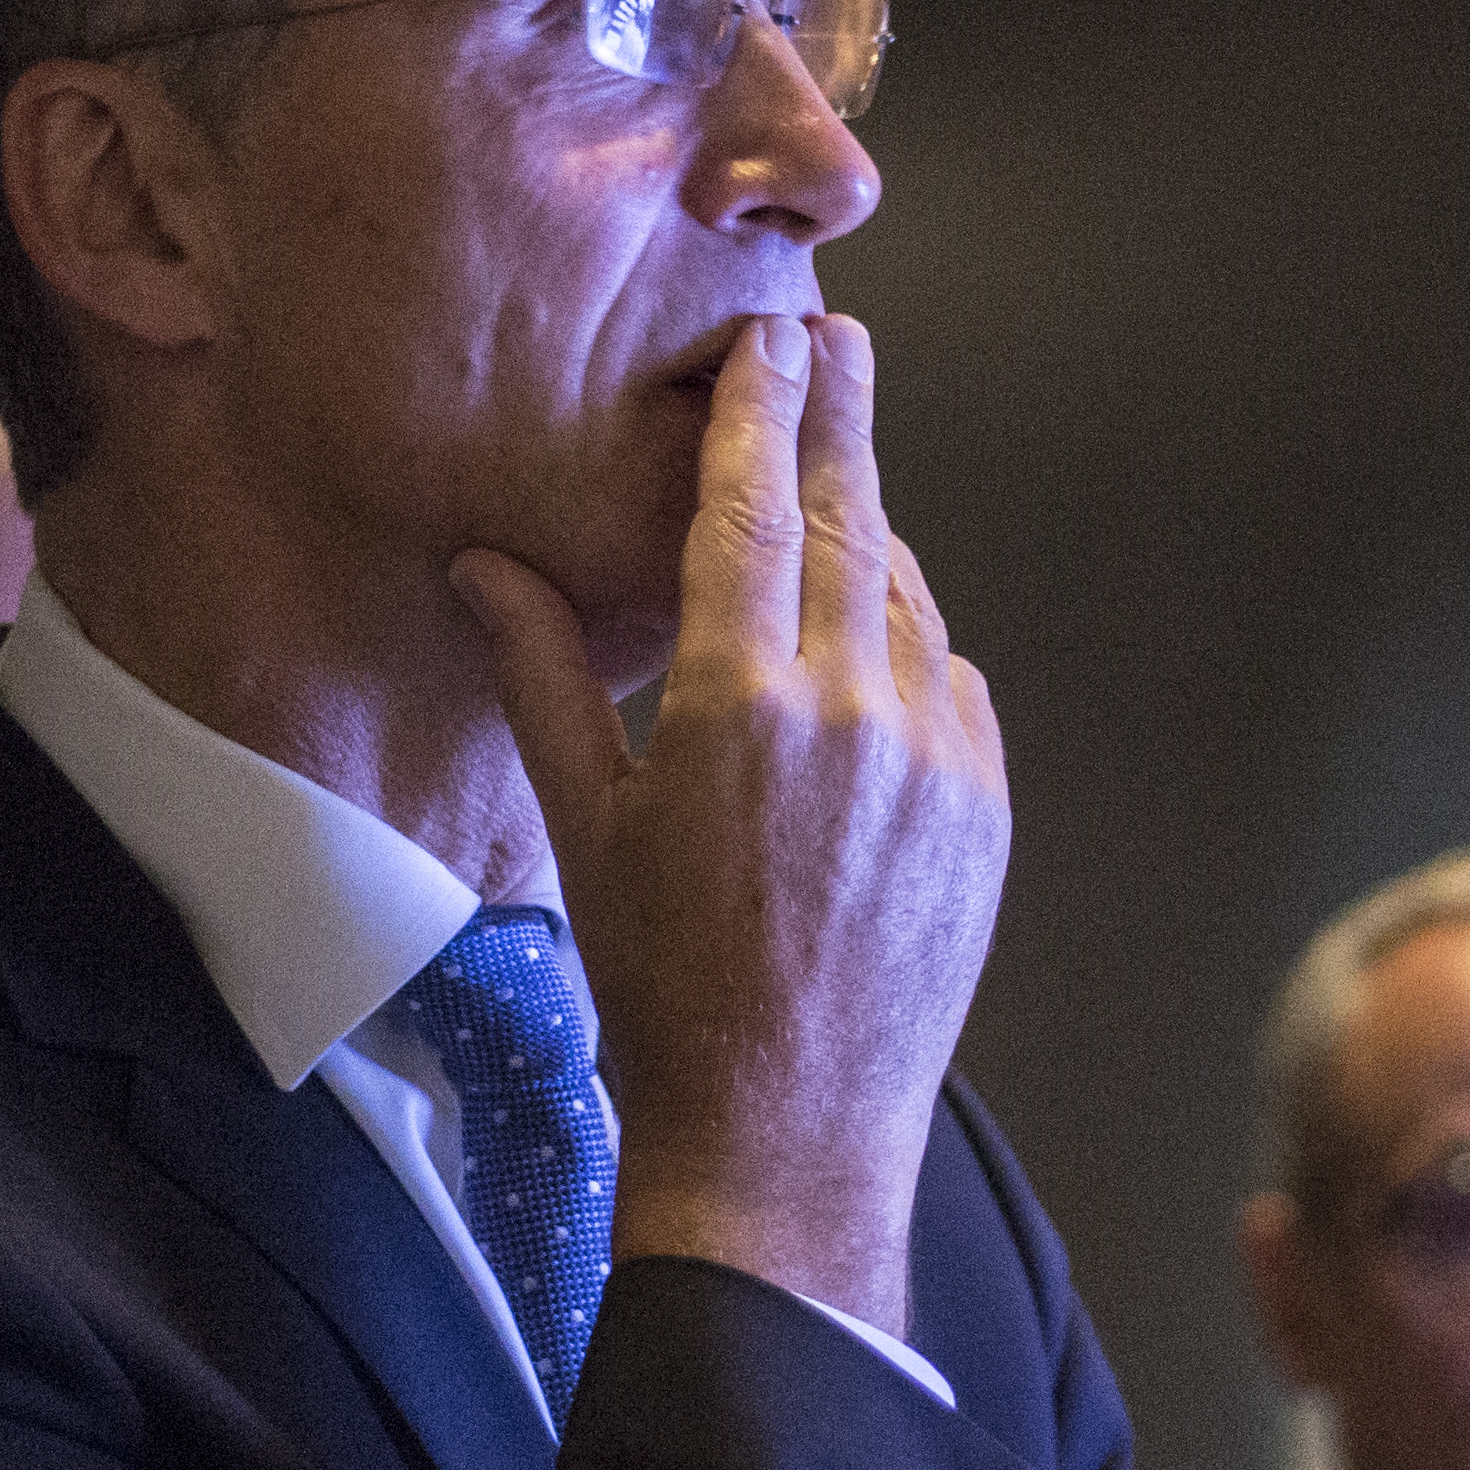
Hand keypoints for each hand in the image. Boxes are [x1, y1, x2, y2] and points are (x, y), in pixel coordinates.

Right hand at [453, 314, 1006, 1336]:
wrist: (788, 1131)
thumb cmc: (666, 991)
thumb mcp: (585, 829)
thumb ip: (545, 677)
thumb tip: (484, 563)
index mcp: (739, 702)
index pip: (752, 508)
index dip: (761, 408)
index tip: (771, 337)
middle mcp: (854, 710)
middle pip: (851, 520)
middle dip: (839, 422)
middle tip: (837, 344)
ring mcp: (936, 758)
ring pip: (909, 600)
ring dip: (875, 536)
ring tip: (844, 487)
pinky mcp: (985, 808)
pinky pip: (954, 685)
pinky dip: (915, 646)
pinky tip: (881, 642)